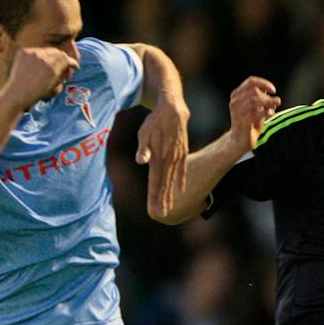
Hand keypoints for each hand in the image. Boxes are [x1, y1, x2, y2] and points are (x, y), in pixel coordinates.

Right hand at [1, 47, 78, 110]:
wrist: (16, 96)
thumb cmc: (18, 92)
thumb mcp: (23, 75)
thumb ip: (34, 69)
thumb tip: (50, 72)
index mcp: (24, 52)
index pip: (42, 52)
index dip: (51, 57)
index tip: (56, 64)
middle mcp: (34, 52)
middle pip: (52, 51)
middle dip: (60, 58)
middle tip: (65, 69)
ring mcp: (43, 59)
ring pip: (60, 56)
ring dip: (65, 63)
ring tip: (69, 71)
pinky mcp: (51, 67)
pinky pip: (66, 61)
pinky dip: (73, 63)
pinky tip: (76, 67)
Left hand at [138, 94, 189, 220]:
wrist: (173, 110)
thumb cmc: (155, 122)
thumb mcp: (144, 134)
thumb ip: (143, 149)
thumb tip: (141, 161)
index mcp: (158, 158)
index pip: (156, 181)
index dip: (155, 196)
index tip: (155, 209)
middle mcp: (169, 160)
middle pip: (165, 183)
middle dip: (163, 199)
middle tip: (162, 214)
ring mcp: (177, 157)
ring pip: (173, 179)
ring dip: (171, 193)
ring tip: (170, 206)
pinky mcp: (182, 153)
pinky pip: (182, 170)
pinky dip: (181, 180)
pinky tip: (181, 189)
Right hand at [227, 76, 280, 152]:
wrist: (241, 141)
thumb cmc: (250, 124)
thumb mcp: (256, 108)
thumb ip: (260, 98)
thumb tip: (268, 90)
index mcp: (236, 95)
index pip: (250, 81)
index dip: (263, 83)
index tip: (273, 90)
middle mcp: (234, 101)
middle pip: (253, 91)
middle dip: (268, 96)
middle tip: (278, 101)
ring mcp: (236, 111)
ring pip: (254, 101)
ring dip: (268, 102)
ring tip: (277, 105)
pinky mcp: (241, 121)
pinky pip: (255, 113)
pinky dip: (265, 112)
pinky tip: (271, 114)